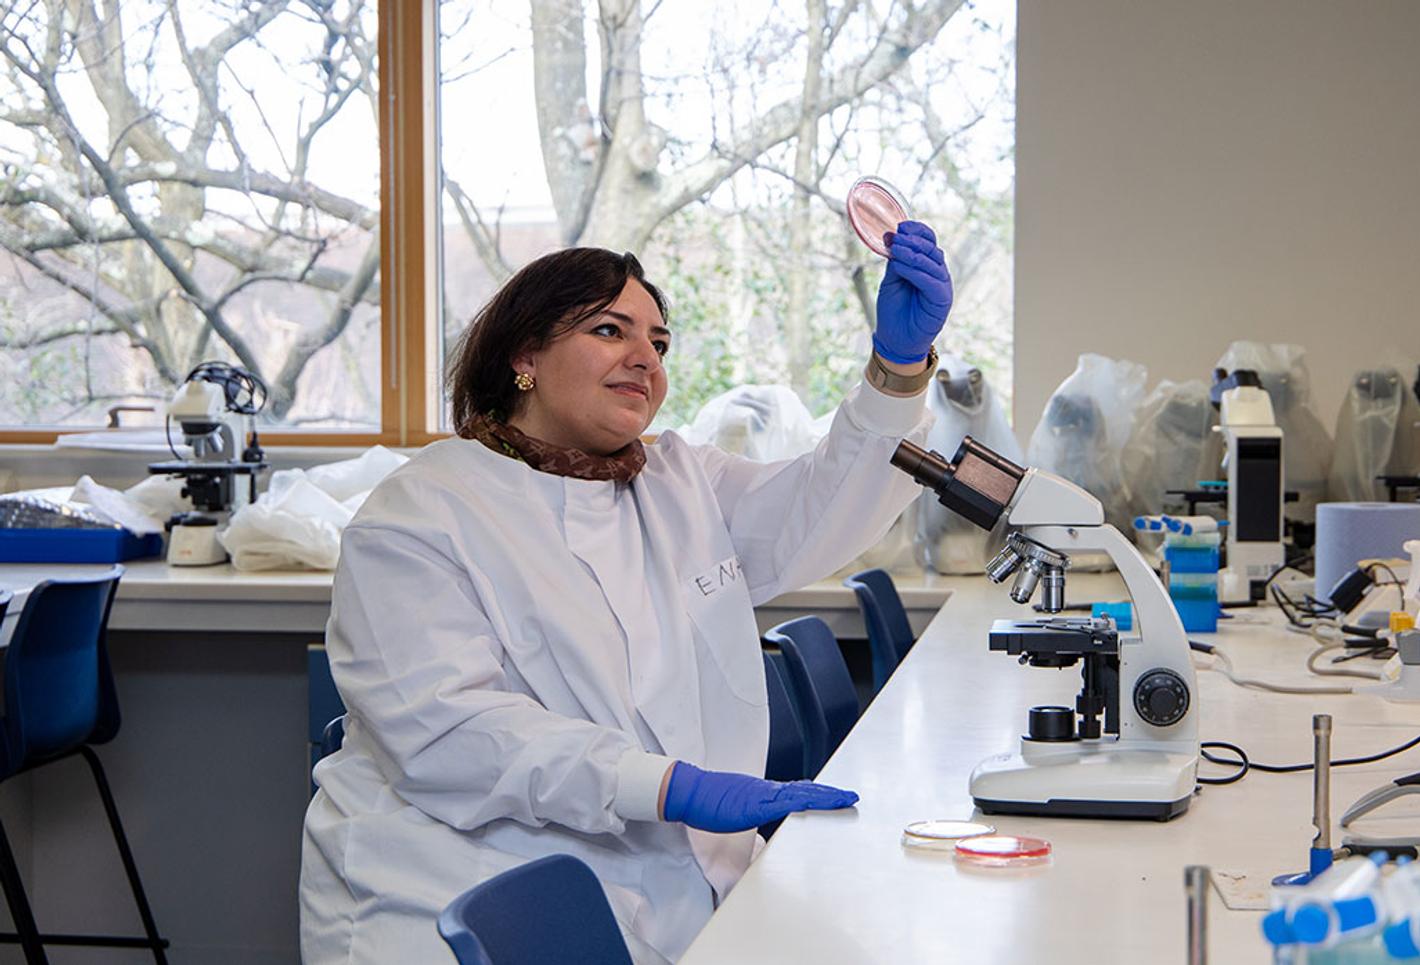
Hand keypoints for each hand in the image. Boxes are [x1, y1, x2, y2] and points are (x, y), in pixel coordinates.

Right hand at [661, 761, 858, 832]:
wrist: (688, 794)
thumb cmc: (703, 812)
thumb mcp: (728, 835)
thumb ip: (745, 850)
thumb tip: (754, 863)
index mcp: (761, 797)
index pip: (794, 795)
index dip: (815, 795)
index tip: (834, 798)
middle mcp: (766, 792)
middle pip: (805, 792)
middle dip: (829, 795)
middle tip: (850, 797)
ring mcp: (764, 794)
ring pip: (803, 794)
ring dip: (827, 797)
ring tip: (847, 798)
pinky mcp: (759, 801)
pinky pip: (791, 800)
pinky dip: (810, 799)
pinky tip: (826, 801)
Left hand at [872, 221, 952, 363]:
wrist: (895, 339)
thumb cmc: (894, 310)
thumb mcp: (891, 279)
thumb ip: (895, 260)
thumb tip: (891, 237)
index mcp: (927, 266)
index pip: (929, 241)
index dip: (918, 230)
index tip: (900, 226)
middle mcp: (937, 274)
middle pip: (932, 249)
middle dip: (913, 241)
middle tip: (895, 237)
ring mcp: (942, 286)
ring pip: (933, 263)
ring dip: (912, 254)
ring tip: (895, 250)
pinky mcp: (942, 300)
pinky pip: (931, 281)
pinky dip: (915, 272)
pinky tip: (899, 267)